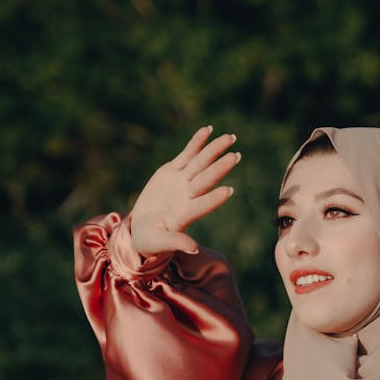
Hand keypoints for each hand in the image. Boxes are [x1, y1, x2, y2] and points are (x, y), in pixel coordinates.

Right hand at [130, 127, 240, 255]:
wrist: (142, 228)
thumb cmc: (151, 240)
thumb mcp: (158, 243)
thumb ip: (176, 243)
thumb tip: (194, 249)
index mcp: (186, 214)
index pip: (203, 205)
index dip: (215, 198)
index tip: (230, 190)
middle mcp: (188, 195)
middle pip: (206, 179)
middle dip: (220, 168)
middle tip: (237, 156)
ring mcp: (182, 182)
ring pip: (200, 163)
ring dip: (214, 150)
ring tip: (230, 138)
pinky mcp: (172, 171)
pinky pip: (186, 154)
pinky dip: (196, 142)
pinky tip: (208, 130)